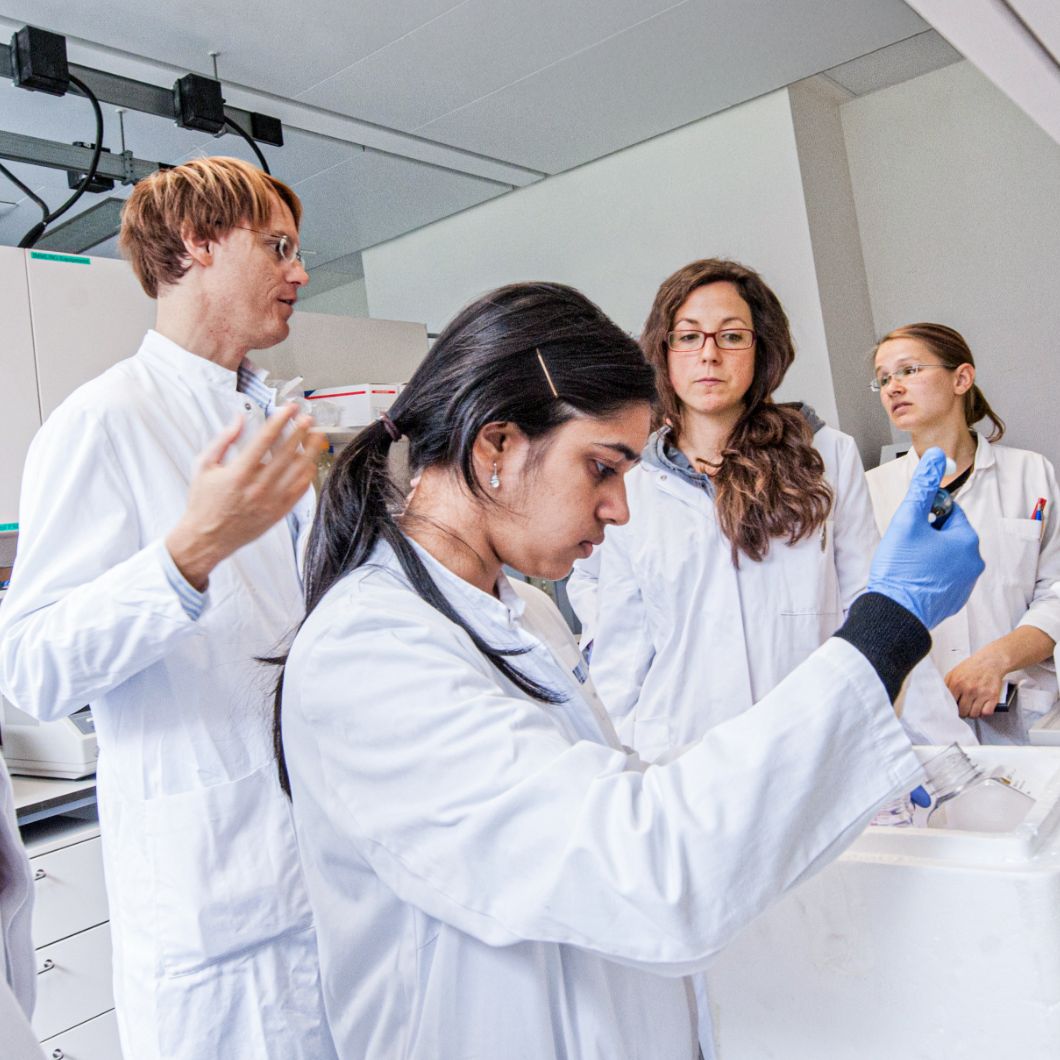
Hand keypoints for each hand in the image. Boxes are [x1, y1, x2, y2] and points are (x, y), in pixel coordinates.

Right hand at [166, 405, 325, 588]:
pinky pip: (300, 491)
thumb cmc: (203, 501)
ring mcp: (271, 501)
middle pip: (287, 453)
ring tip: (317, 437)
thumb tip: (240, 418)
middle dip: (300, 432)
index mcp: (239, 472)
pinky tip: (311, 462)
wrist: (207, 538)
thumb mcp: (204, 466)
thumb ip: (223, 440)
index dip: (281, 420)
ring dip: (311, 451)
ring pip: (299, 471)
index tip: (290, 408)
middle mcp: (258, 486)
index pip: (266, 439)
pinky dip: (308, 475)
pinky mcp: (279, 513)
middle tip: (309, 418)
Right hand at [867, 447, 983, 628]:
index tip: (909, 528)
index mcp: (967, 541)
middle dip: (925, 535)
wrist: (893, 614)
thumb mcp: (907, 520)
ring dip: (925, 554)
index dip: (924, 515)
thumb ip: (923, 486)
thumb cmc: (899, 570)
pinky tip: (909, 579)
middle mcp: (973, 562)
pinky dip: (926, 574)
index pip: (948, 511)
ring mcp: (965, 583)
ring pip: (943, 555)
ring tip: (905, 564)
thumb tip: (937, 456)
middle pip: (946, 534)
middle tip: (904, 546)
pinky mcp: (953, 599)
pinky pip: (941, 576)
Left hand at [944, 650, 1005, 716]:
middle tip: (964, 709)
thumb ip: (947, 685)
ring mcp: (981, 693)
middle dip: (962, 712)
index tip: (953, 709)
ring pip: (974, 714)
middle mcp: (969, 689)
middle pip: (962, 711)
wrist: (990, 662)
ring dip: (973, 713)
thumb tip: (942, 697)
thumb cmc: (972, 667)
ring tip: (972, 708)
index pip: (950, 704)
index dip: (952, 708)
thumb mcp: (954, 673)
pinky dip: (984, 713)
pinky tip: (982, 708)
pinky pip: (986, 712)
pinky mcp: (993, 696)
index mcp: (957, 683)